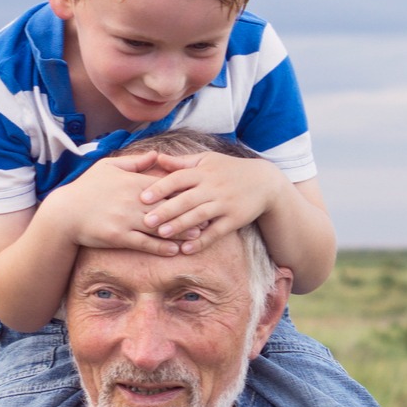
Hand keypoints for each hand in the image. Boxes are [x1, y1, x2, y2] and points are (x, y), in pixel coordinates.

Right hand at [48, 154, 203, 255]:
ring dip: (180, 232)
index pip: (164, 185)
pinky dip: (161, 247)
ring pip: (159, 226)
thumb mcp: (108, 167)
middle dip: (188, 212)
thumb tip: (157, 154)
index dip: (183, 190)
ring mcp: (126, 220)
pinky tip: (175, 250)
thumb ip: (136, 162)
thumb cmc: (87, 188)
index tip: (200, 193)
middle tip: (208, 216)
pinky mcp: (119, 237)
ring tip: (198, 236)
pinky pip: (144, 244)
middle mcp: (132, 200)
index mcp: (132, 182)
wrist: (65, 213)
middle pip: (167, 206)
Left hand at [137, 152, 283, 253]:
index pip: (178, 178)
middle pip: (187, 199)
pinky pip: (216, 232)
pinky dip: (202, 241)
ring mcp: (225, 204)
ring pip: (200, 216)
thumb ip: (181, 162)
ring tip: (162, 234)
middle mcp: (213, 187)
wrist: (265, 182)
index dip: (161, 188)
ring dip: (181, 226)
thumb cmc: (230, 169)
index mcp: (203, 172)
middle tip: (146, 221)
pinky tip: (187, 249)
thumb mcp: (207, 160)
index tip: (142, 197)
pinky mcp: (235, 219)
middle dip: (166, 210)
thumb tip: (156, 158)